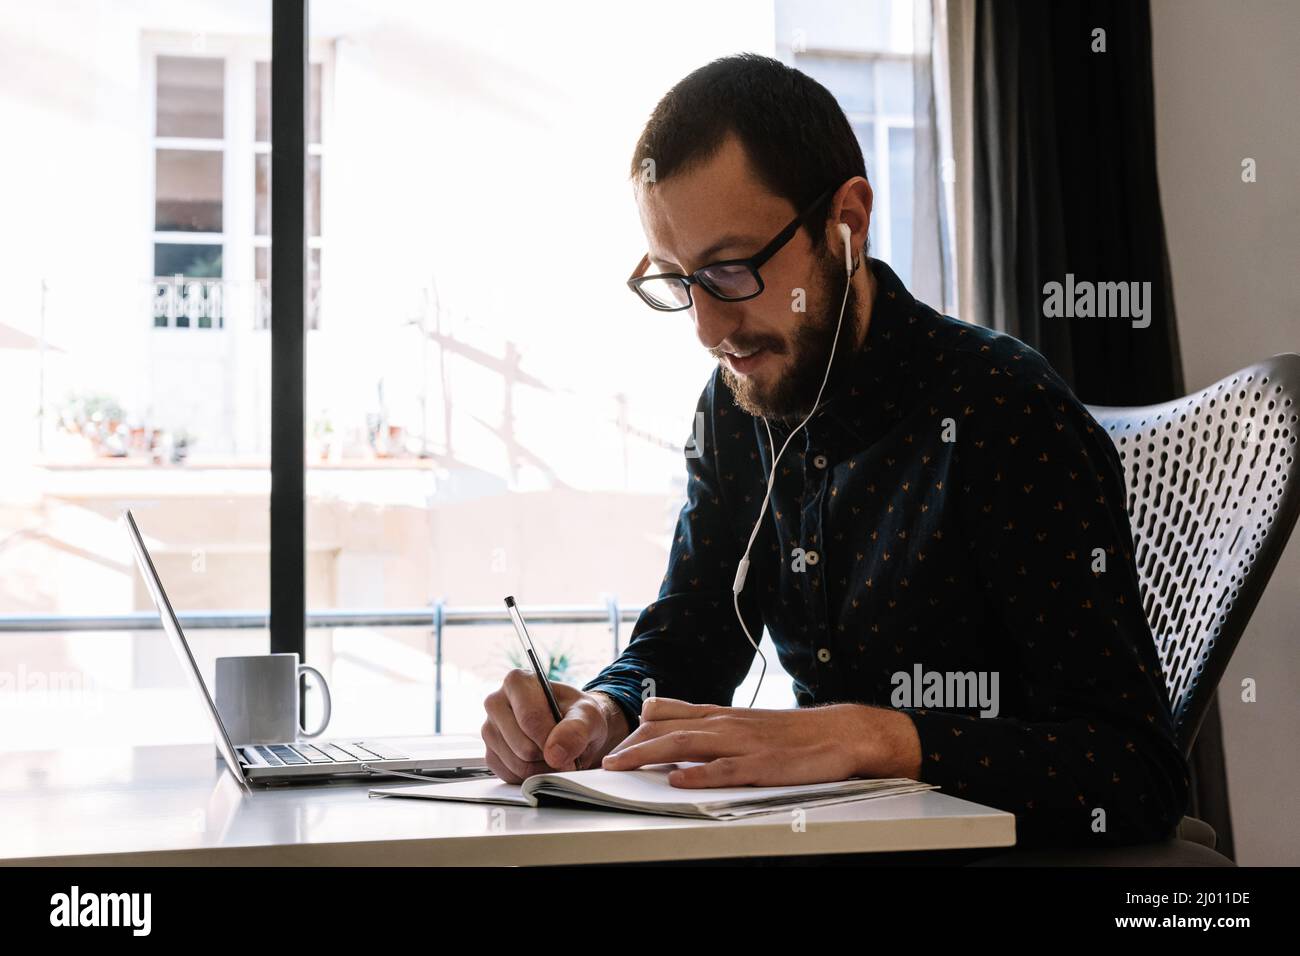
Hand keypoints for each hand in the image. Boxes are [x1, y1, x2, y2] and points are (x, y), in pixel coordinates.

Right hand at [481, 671, 629, 782]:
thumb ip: (576, 730)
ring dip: (542, 767)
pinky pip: (510, 775)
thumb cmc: (578, 715)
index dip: (552, 738)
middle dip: (549, 755)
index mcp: (517, 682)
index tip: (569, 744)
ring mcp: (489, 729)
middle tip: (563, 747)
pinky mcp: (490, 754)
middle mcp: (496, 702)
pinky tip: (541, 761)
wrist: (573, 729)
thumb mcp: (588, 715)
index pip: (530, 718)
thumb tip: (554, 753)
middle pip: (523, 746)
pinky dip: (532, 775)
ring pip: (517, 764)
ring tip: (555, 753)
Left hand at [600, 697, 920, 787]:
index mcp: (720, 715)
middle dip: (633, 746)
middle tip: (605, 763)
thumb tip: (660, 714)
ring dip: (651, 754)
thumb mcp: (741, 721)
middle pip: (669, 730)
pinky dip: (700, 773)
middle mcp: (726, 724)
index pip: (667, 715)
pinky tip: (678, 779)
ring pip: (688, 744)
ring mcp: (743, 743)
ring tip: (624, 767)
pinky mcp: (763, 765)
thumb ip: (702, 719)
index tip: (610, 746)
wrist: (839, 732)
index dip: (636, 731)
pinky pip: (726, 769)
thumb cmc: (790, 732)